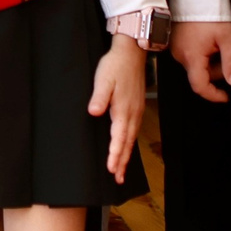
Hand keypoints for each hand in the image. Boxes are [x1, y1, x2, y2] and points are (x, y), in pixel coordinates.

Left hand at [89, 35, 146, 181]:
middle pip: (127, 143)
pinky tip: (126, 147)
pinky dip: (129, 143)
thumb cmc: (115, 65)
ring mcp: (136, 111)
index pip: (118, 138)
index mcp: (123, 109)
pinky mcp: (136, 107)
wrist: (131, 52)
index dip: (114, 154)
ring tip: (121, 170)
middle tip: (117, 179)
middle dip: (122, 161)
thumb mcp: (103, 79)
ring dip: (126, 155)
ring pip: (131, 138)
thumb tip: (94, 112)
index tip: (111, 169)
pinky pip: (133, 131)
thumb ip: (99, 97)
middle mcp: (132, 113)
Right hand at [170, 19, 230, 102]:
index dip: (214, 95)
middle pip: (201, 75)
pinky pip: (191, 56)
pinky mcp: (175, 43)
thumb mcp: (227, 38)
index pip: (200, 87)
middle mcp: (180, 55)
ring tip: (216, 42)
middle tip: (226, 52)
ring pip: (197, 65)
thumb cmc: (209, 12)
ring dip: (209, 60)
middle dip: (216, 69)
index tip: (225, 96)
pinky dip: (202, 53)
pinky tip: (207, 40)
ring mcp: (175, 49)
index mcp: (192, 56)